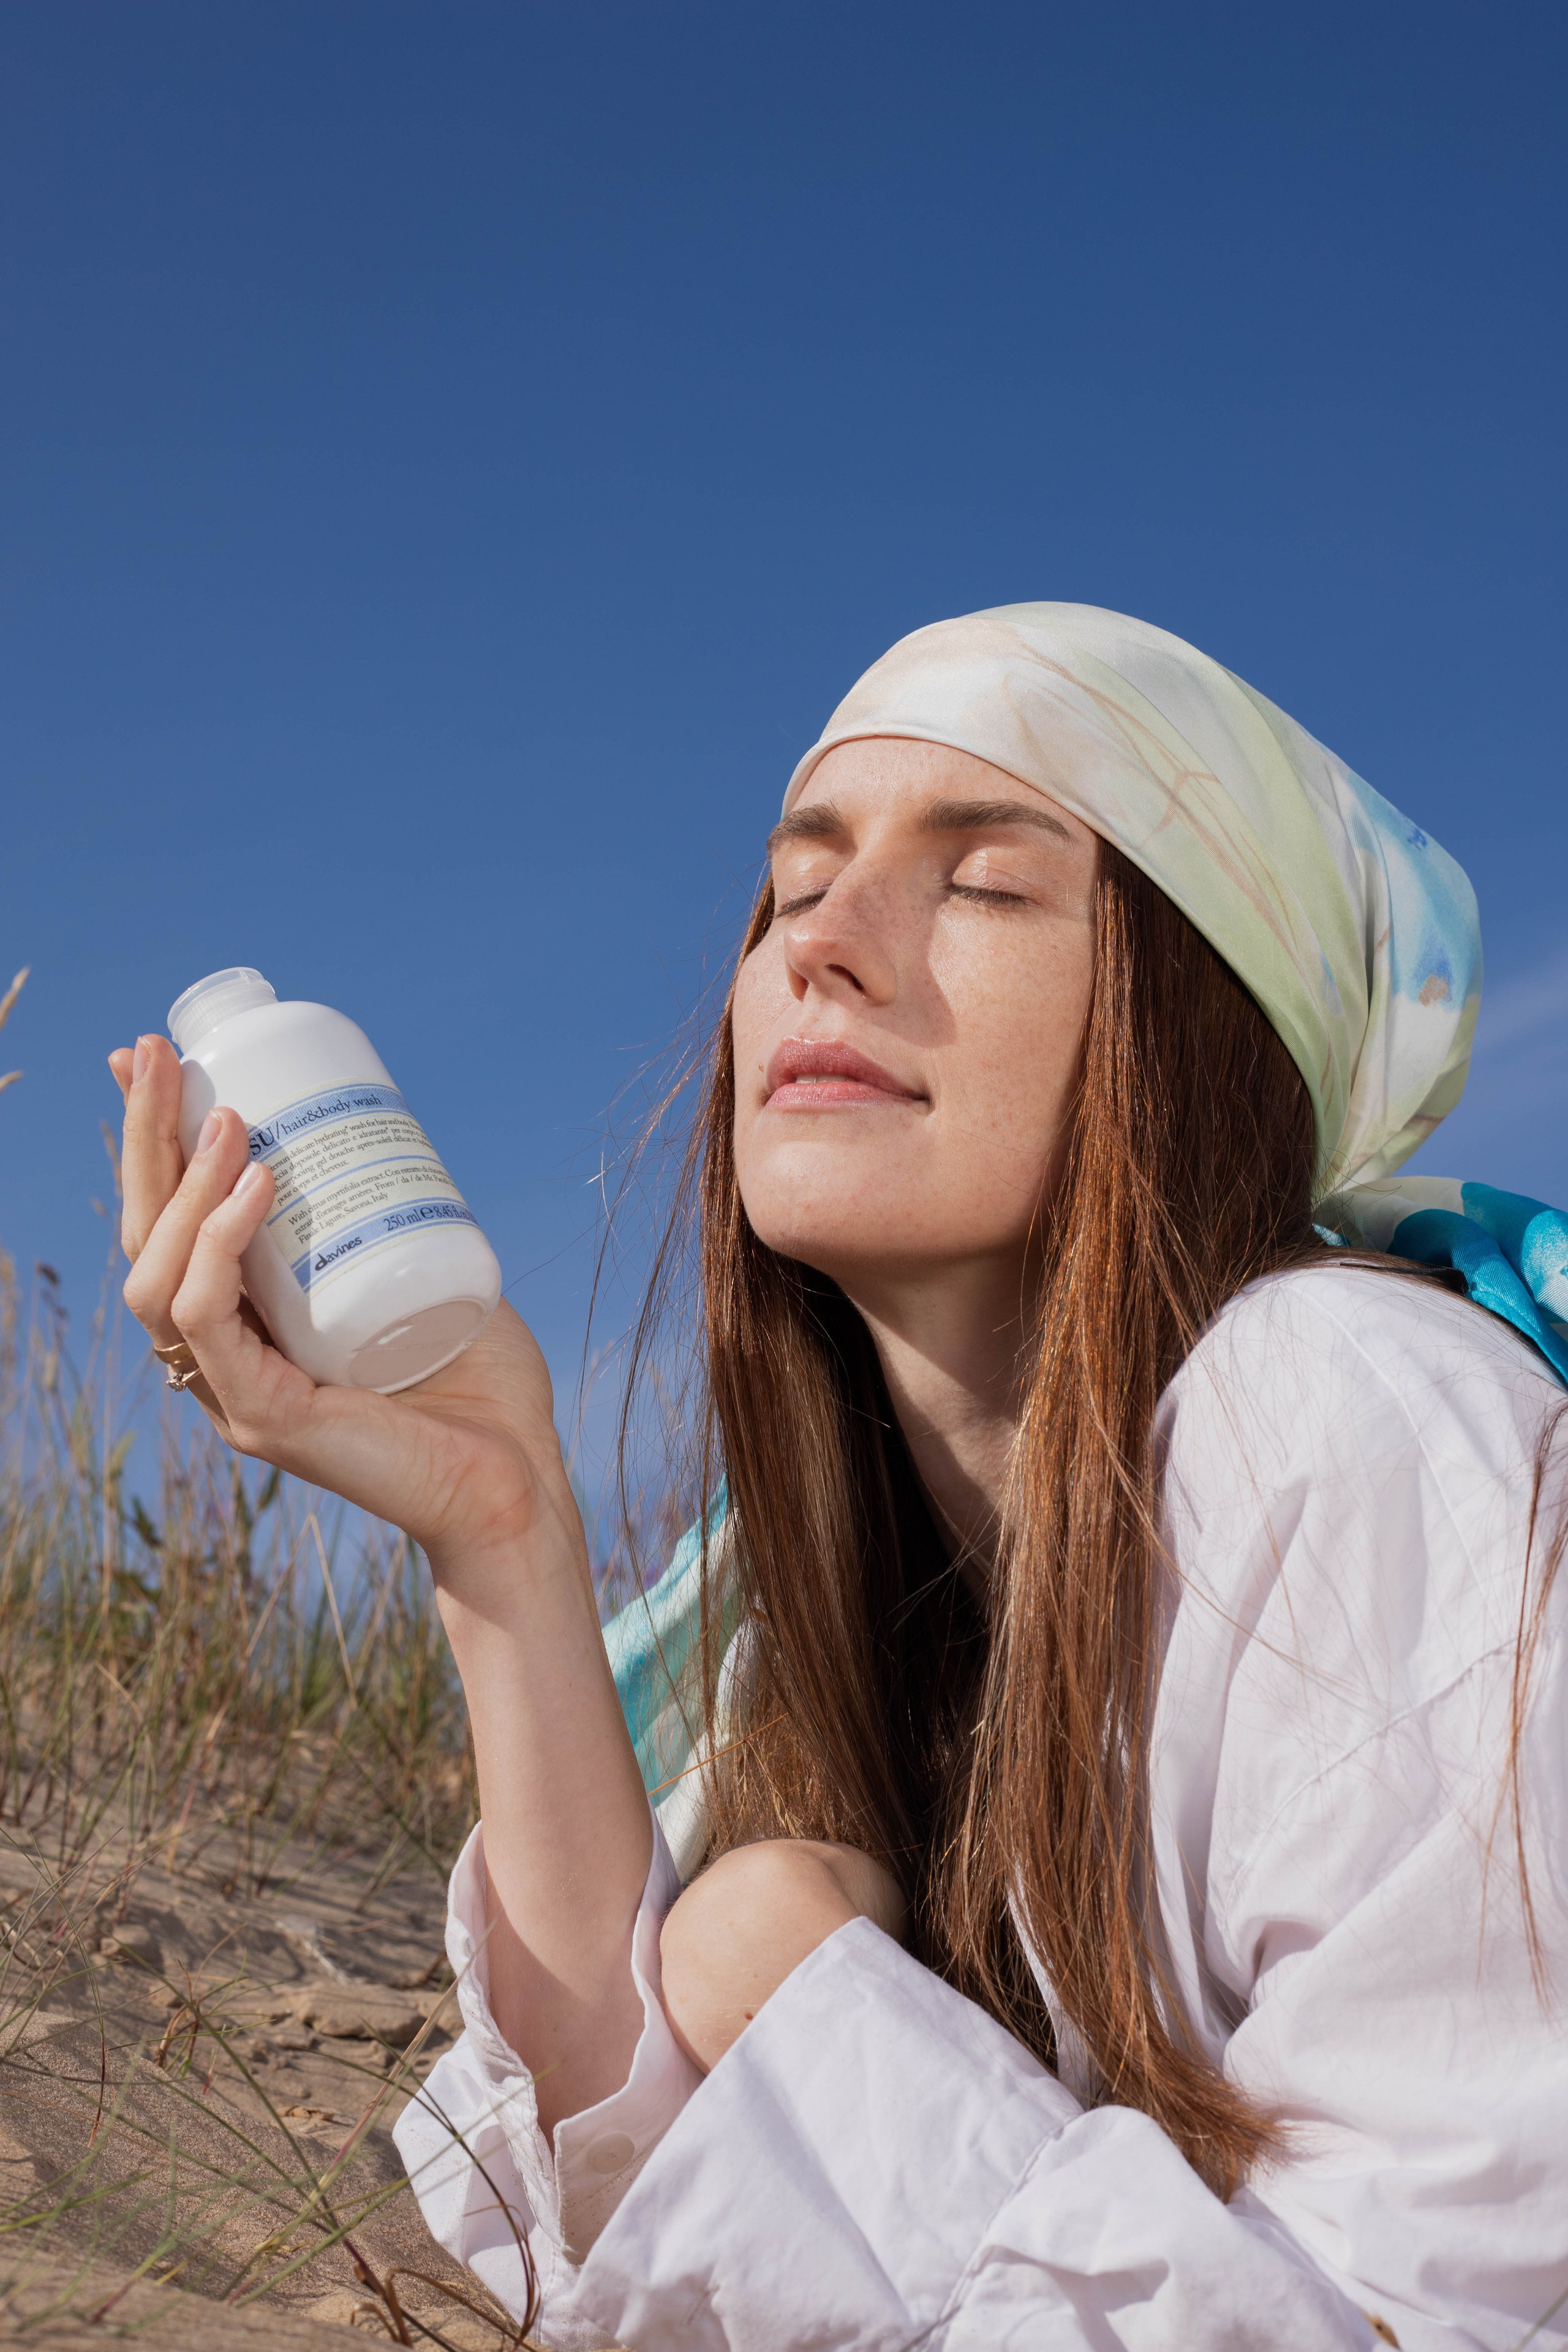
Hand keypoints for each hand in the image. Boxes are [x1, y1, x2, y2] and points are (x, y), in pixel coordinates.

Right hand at [109, 1033, 581, 1603]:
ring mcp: (235, 1393)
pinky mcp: (264, 1418)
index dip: (154, 1143)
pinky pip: (209, 1319)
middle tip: (155, 1055)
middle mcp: (226, 1360)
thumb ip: (397, 1221)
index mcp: (251, 1328)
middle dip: (143, 1139)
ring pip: (158, 1277)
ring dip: (180, 1185)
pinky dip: (218, 1248)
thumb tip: (389, 1132)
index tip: (159, 1060)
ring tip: (226, 1114)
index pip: (173, 1226)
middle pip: (147, 1239)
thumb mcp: (425, 1272)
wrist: (521, 1479)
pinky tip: (251, 1185)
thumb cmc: (483, 1387)